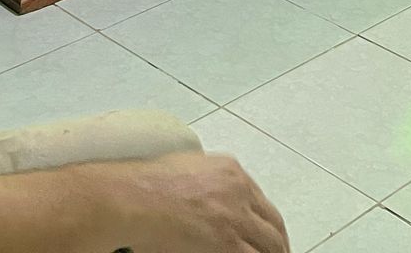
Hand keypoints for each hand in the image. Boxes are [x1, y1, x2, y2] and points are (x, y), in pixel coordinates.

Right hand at [130, 152, 288, 252]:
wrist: (133, 199)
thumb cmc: (143, 185)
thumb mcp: (184, 166)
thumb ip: (206, 180)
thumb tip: (208, 197)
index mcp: (230, 170)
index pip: (261, 201)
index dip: (267, 223)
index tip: (267, 236)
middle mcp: (239, 190)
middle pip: (273, 224)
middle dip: (277, 243)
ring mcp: (236, 217)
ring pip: (270, 244)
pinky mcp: (228, 242)